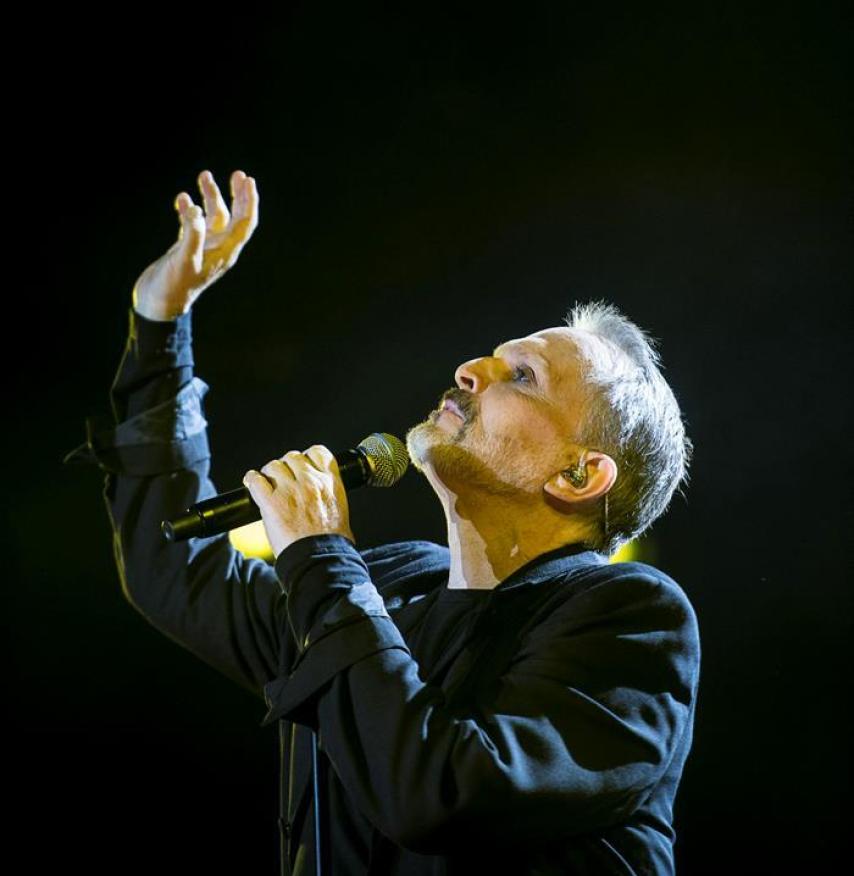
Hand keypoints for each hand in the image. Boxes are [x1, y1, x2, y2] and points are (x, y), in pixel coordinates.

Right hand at [132, 169, 259, 320]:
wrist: (158, 303)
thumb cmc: (173, 286)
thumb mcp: (184, 260)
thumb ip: (192, 235)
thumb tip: (197, 210)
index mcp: (225, 253)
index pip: (244, 224)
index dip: (249, 202)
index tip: (248, 181)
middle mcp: (218, 250)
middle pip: (234, 218)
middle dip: (238, 196)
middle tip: (239, 175)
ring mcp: (203, 249)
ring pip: (213, 218)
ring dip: (211, 197)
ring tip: (204, 175)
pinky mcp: (188, 249)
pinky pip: (193, 224)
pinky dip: (189, 210)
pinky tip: (182, 199)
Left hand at [243, 445, 355, 558]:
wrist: (320, 560)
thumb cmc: (332, 543)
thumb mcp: (340, 511)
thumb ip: (329, 497)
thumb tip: (323, 501)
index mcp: (330, 483)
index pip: (319, 452)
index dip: (308, 456)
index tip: (302, 465)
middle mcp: (311, 482)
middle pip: (293, 457)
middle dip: (286, 466)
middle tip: (282, 480)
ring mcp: (290, 491)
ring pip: (273, 466)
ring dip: (269, 474)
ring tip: (267, 484)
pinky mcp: (272, 502)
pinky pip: (256, 480)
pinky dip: (251, 480)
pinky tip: (251, 484)